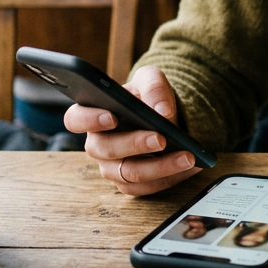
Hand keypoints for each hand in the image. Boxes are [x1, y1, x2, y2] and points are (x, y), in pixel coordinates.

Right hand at [62, 66, 201, 195]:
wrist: (164, 116)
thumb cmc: (148, 97)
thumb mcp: (151, 80)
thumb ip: (154, 87)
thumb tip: (162, 111)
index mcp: (92, 115)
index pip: (76, 119)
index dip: (90, 119)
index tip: (113, 116)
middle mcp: (97, 144)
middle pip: (107, 149)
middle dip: (136, 144)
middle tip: (161, 138)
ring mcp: (111, 167)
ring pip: (129, 174)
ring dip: (160, 166)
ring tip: (187, 156)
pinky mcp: (130, 184)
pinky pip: (147, 187)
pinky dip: (171, 177)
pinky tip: (190, 166)